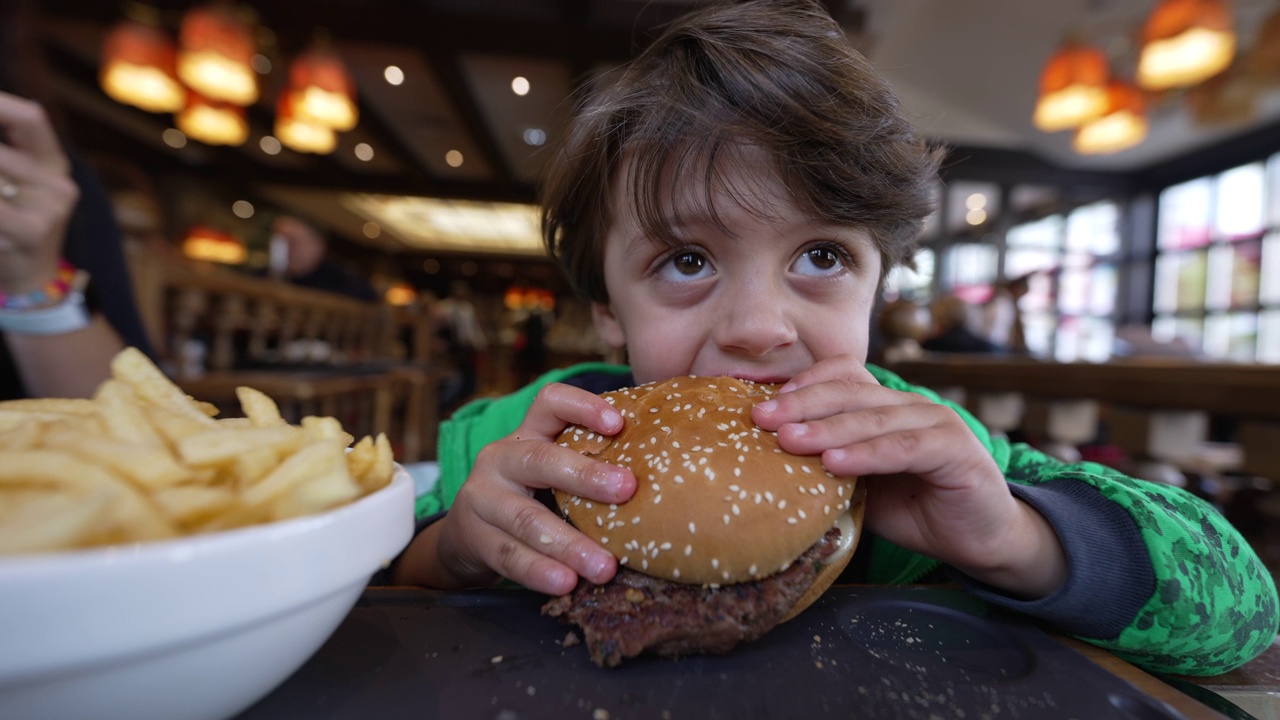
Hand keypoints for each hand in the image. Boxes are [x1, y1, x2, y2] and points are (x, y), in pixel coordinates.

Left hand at [0, 92, 78, 295]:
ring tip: (0, 201)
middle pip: (1, 152)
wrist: (31, 282)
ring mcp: (51, 207)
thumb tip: (0, 114)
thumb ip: (7, 152)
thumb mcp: (17, 183)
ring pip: (0, 172)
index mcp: (54, 164)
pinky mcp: (34, 230)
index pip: (31, 118)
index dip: (2, 106)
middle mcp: (59, 183)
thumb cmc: (11, 225)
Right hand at [417, 383, 636, 594]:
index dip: (583, 407)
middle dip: (585, 475)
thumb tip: (664, 477)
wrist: (465, 534)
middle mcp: (501, 459)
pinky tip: (567, 583)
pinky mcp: (474, 538)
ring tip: (604, 567)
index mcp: (526, 435)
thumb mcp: (551, 473)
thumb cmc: (530, 497)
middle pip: (540, 459)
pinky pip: (510, 555)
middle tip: (627, 490)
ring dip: (569, 543)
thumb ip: (587, 467)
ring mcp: (483, 499)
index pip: (550, 403)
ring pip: (526, 518)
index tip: (619, 424)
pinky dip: (540, 571)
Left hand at [751, 355, 1065, 597]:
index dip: (804, 383)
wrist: (982, 541)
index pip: (842, 376)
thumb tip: (769, 464)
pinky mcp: (955, 449)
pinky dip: (867, 454)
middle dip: (801, 403)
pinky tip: (835, 463)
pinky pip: (903, 447)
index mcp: (886, 406)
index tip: (762, 402)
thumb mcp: (863, 487)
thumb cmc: (917, 511)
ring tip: (789, 440)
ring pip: (873, 417)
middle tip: (761, 418)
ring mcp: (936, 422)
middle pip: (850, 392)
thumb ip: (830, 468)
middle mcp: (910, 405)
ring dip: (827, 428)